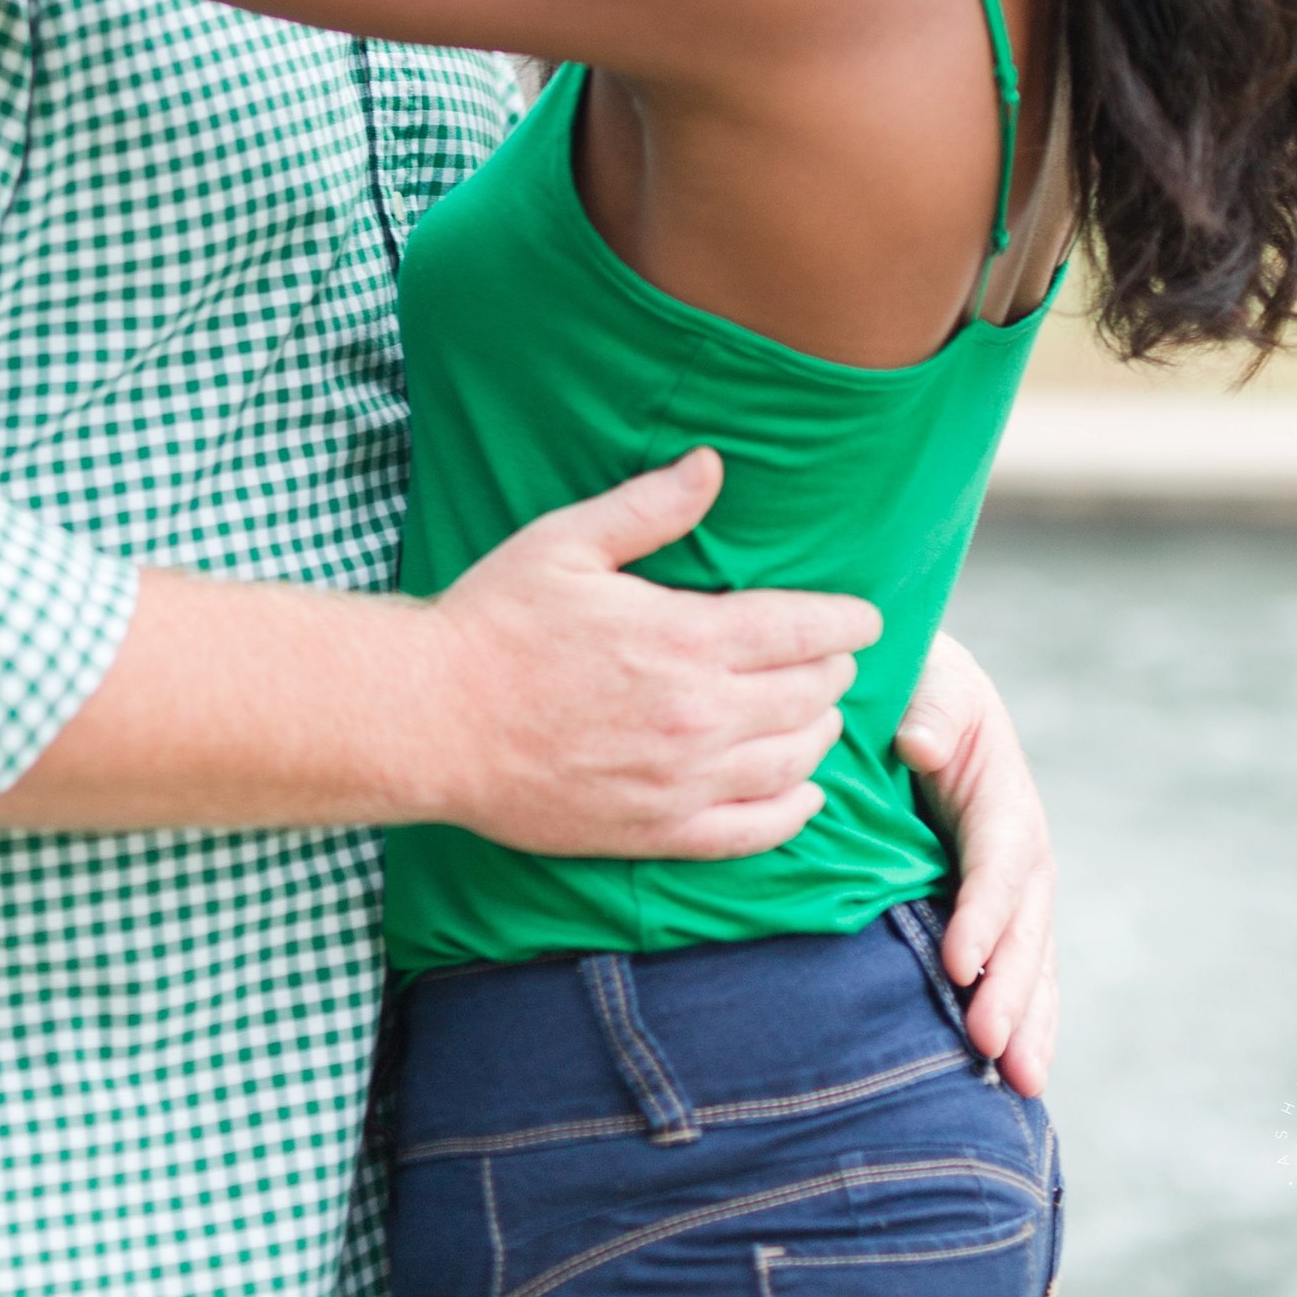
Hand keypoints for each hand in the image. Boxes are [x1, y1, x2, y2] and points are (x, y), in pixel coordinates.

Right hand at [425, 449, 878, 859]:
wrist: (431, 722)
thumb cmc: (492, 624)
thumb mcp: (566, 543)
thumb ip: (648, 508)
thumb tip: (712, 465)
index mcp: (684, 638)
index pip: (802, 630)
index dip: (845, 621)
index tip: (866, 617)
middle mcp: (698, 714)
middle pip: (809, 694)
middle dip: (834, 671)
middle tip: (835, 658)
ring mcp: (682, 780)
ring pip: (793, 761)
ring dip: (821, 733)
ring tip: (821, 714)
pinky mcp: (657, 830)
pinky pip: (753, 831)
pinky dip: (793, 812)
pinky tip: (805, 794)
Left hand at [893, 630, 1058, 1095]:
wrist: (924, 687)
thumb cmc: (920, 681)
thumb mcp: (930, 680)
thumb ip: (930, 710)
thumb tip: (917, 745)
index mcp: (1002, 793)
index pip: (998, 862)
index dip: (984, 913)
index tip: (960, 964)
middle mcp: (1019, 846)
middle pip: (1026, 925)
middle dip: (1013, 988)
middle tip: (990, 1044)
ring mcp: (1013, 883)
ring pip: (1031, 958)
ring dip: (1028, 1020)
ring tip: (1020, 1081)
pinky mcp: (995, 908)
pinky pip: (1017, 967)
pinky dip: (1024, 1017)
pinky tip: (1017, 1074)